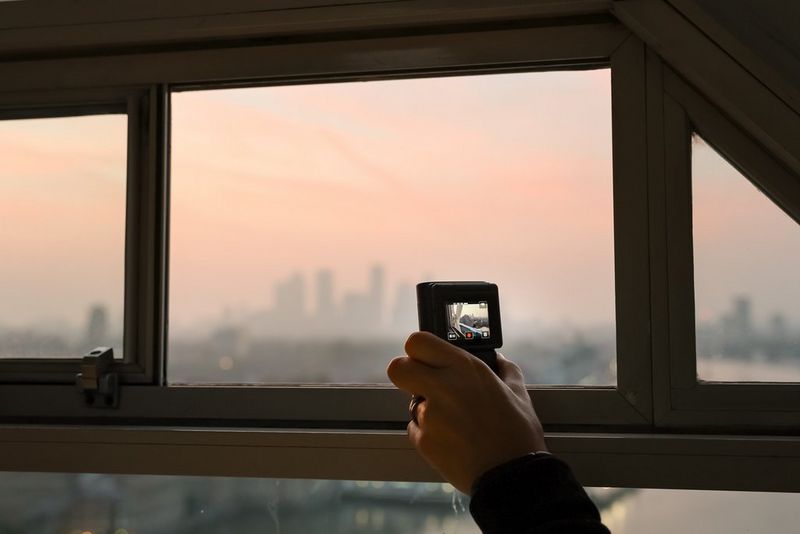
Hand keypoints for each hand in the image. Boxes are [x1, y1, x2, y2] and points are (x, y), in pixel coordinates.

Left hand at [387, 331, 546, 493]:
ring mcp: (429, 415)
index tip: (427, 358)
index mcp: (465, 368)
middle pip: (397, 367)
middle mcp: (443, 387)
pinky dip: (428, 432)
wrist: (511, 477)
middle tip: (423, 383)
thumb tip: (497, 360)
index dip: (419, 350)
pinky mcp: (423, 441)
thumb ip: (503, 369)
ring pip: (410, 402)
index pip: (417, 341)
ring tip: (454, 422)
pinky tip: (452, 439)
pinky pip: (416, 428)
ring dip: (425, 408)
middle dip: (406, 374)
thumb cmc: (517, 435)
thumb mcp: (518, 393)